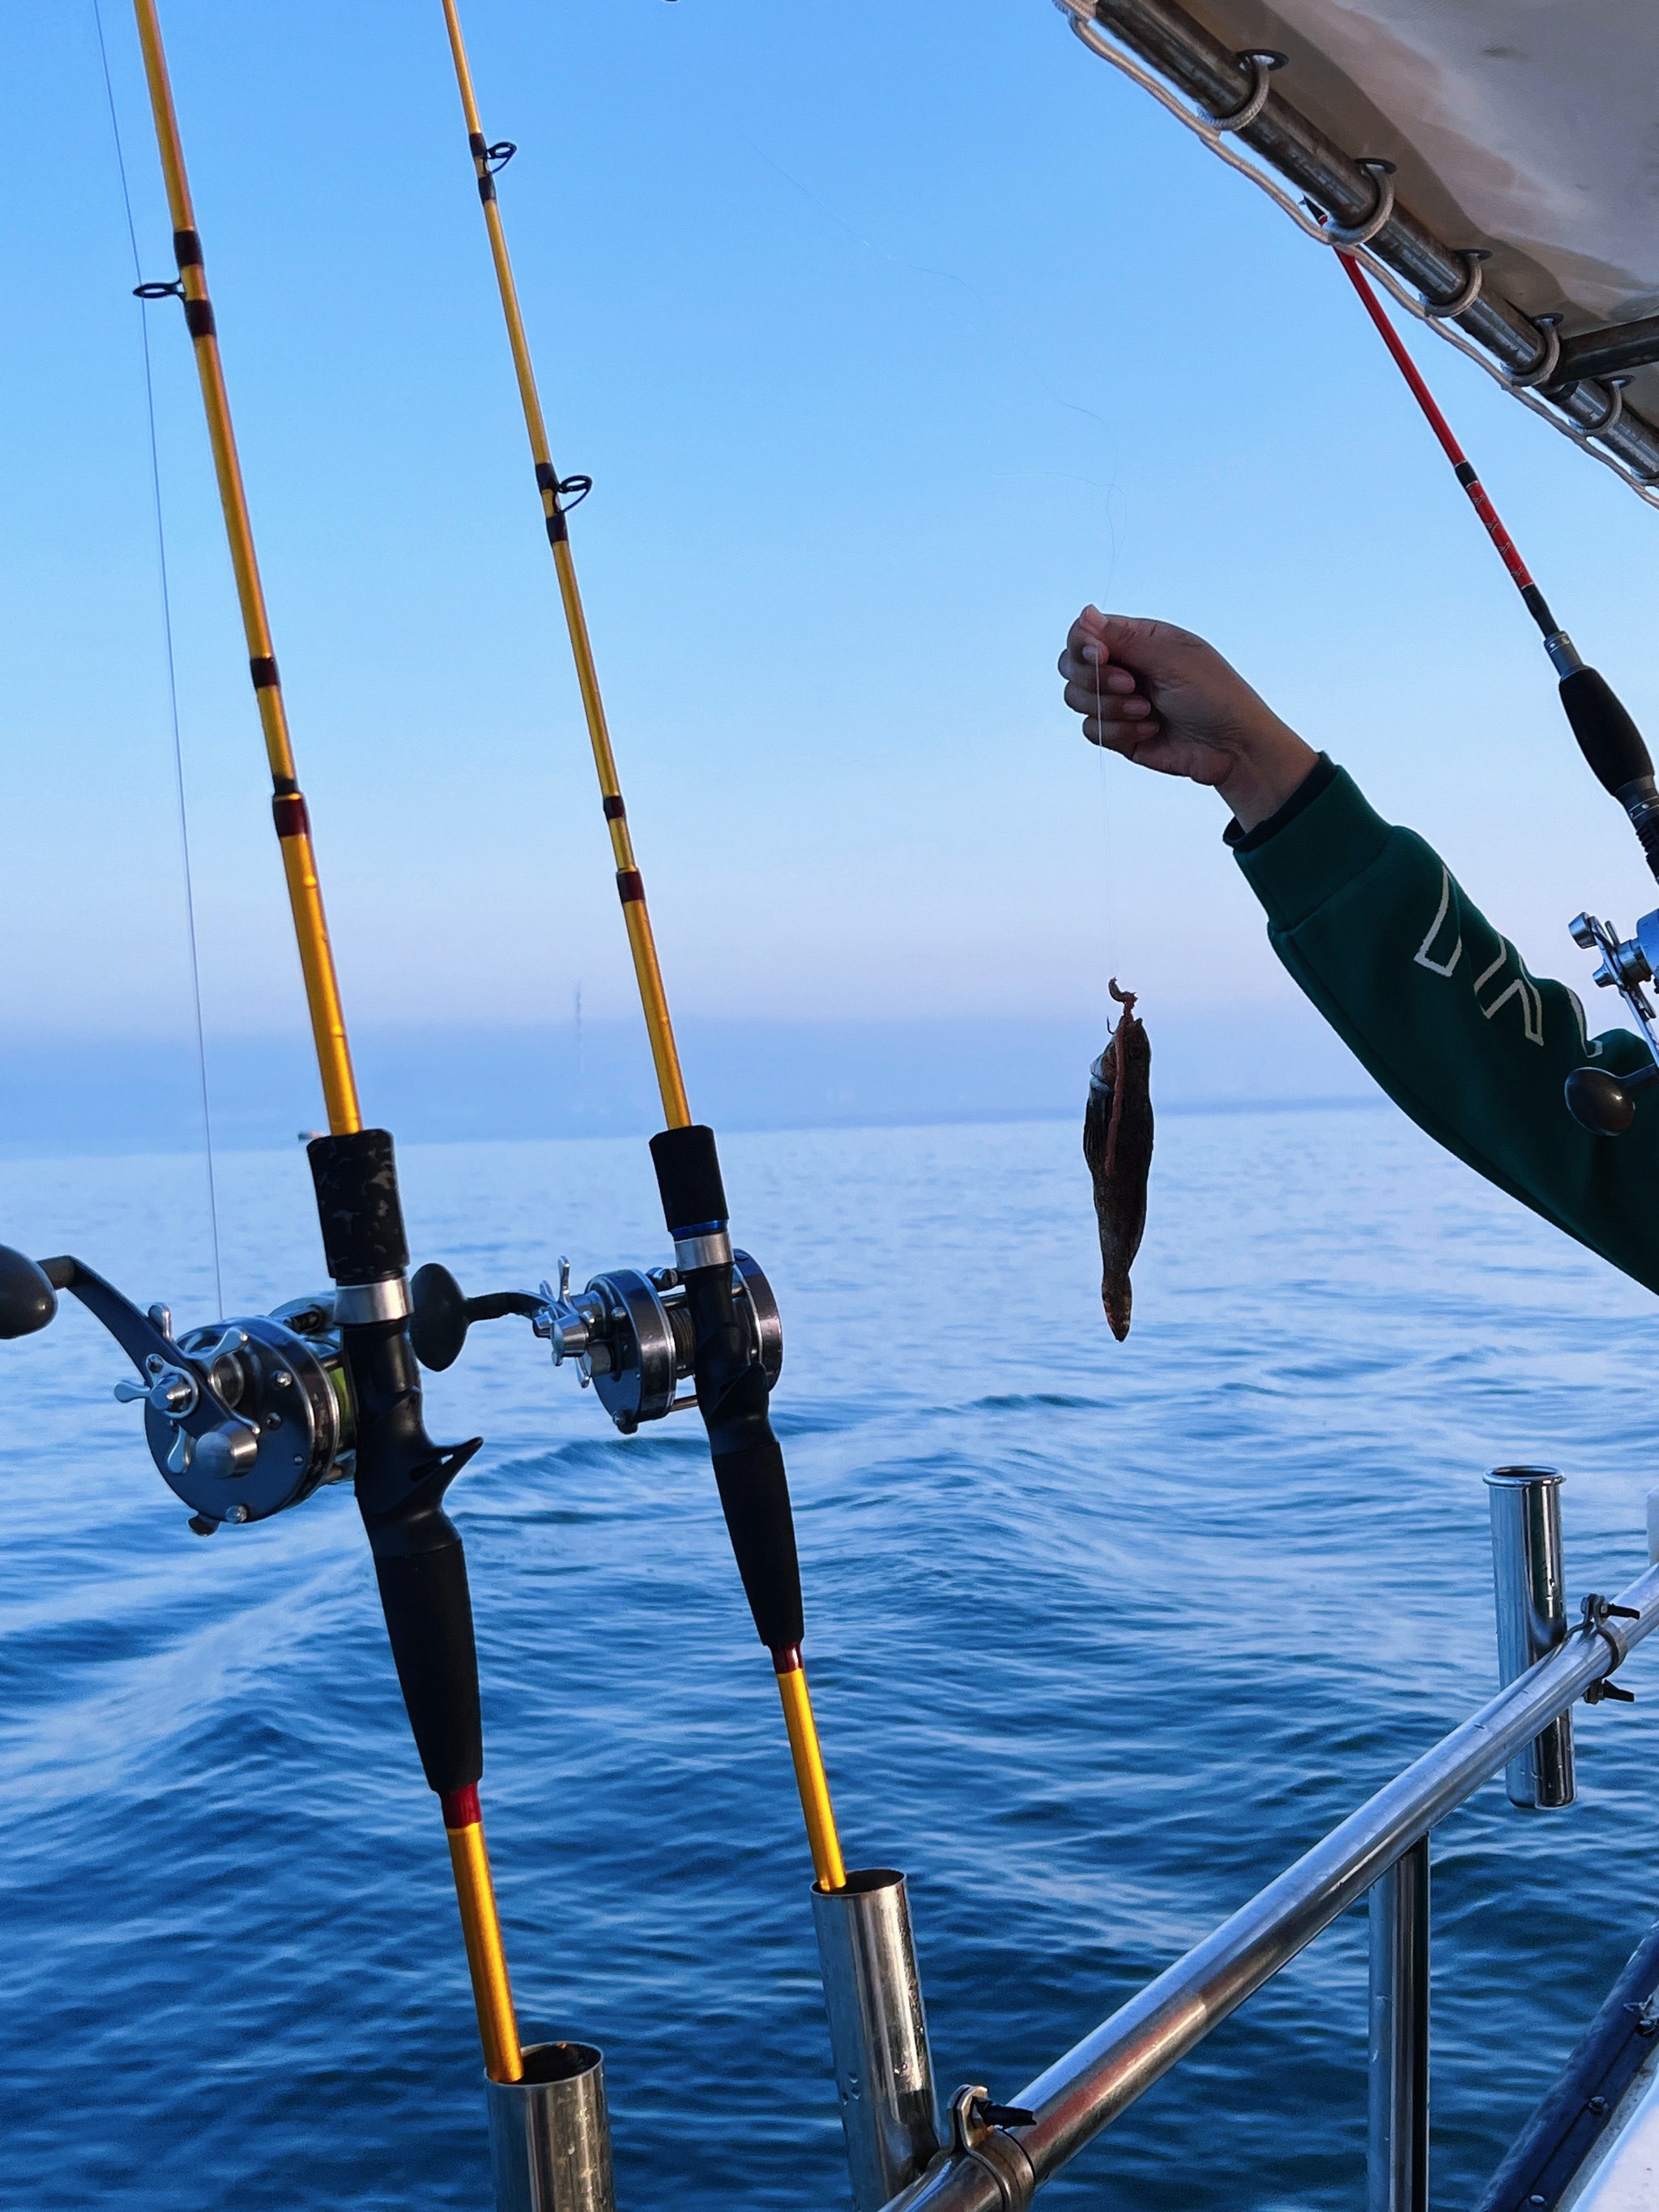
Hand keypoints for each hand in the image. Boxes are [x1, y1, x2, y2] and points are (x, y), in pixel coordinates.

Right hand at [1059, 609, 1318, 831]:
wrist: (1233, 748)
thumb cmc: (1214, 694)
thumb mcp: (1170, 659)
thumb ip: (1123, 639)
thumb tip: (1084, 613)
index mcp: (1138, 639)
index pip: (1085, 633)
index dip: (1082, 645)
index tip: (1102, 656)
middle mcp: (1124, 667)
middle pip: (1071, 666)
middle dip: (1094, 679)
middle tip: (1131, 685)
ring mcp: (1119, 702)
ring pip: (1076, 700)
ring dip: (1111, 708)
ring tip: (1148, 711)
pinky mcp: (1119, 734)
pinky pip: (1092, 730)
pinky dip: (1120, 732)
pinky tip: (1152, 731)